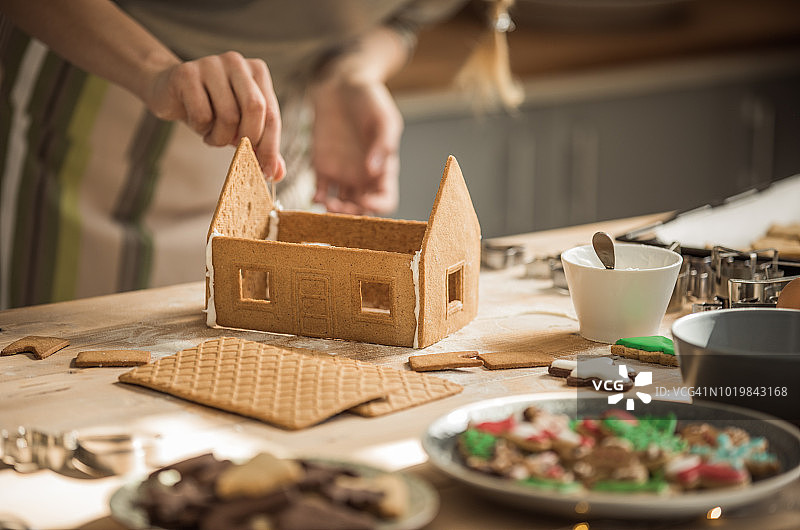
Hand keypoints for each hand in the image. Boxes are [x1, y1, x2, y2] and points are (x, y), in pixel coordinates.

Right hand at [145, 51, 284, 179]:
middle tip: (237, 151)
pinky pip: (202, 115)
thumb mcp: (240, 125)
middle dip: (248, 139)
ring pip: (228, 116)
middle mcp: (237, 62)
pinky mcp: (186, 73)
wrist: (168, 91)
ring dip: (220, 138)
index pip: (272, 113)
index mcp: (257, 71)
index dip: (270, 146)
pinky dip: (201, 129)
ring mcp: (211, 64)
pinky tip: (196, 123)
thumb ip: (261, 146)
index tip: (267, 172)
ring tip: (212, 135)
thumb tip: (277, 173)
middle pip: (255, 108)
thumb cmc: (211, 109)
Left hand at [311, 75, 401, 214]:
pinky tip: (316, 196)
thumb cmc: (370, 99)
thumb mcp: (384, 118)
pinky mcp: (322, 166)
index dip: (378, 205)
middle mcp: (364, 176)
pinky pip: (320, 190)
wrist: (343, 84)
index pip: (386, 199)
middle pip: (361, 209)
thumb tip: (375, 171)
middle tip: (339, 207)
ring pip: (340, 205)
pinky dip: (317, 199)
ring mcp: (343, 173)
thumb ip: (383, 144)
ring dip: (334, 211)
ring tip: (326, 204)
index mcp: (384, 168)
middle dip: (351, 214)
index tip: (367, 201)